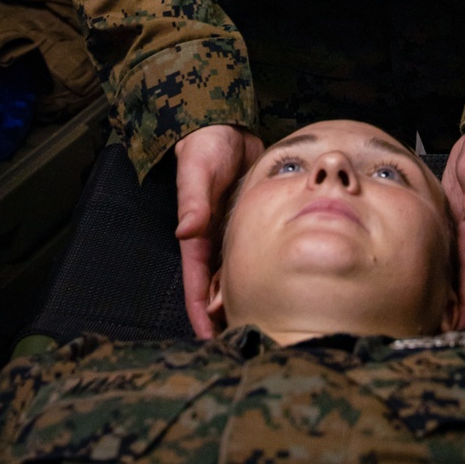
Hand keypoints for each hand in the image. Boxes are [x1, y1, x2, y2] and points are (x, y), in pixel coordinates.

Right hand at [174, 124, 262, 338]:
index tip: (208, 340)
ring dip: (245, 297)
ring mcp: (232, 231)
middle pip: (219, 287)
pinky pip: (255, 252)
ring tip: (264, 324)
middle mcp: (213, 238)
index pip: (197, 283)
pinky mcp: (250, 220)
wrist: (224, 123)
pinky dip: (262, 270)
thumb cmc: (205, 146)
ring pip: (238, 274)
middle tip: (246, 341)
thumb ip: (194, 200)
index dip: (201, 313)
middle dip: (225, 316)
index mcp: (197, 234)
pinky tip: (278, 286)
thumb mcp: (197, 170)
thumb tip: (186, 231)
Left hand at [442, 126, 464, 327]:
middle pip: (462, 282)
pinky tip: (422, 273)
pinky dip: (437, 265)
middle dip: (451, 310)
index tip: (451, 335)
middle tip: (426, 334)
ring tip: (423, 315)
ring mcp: (464, 226)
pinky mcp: (455, 214)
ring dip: (443, 291)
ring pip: (452, 268)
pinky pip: (445, 247)